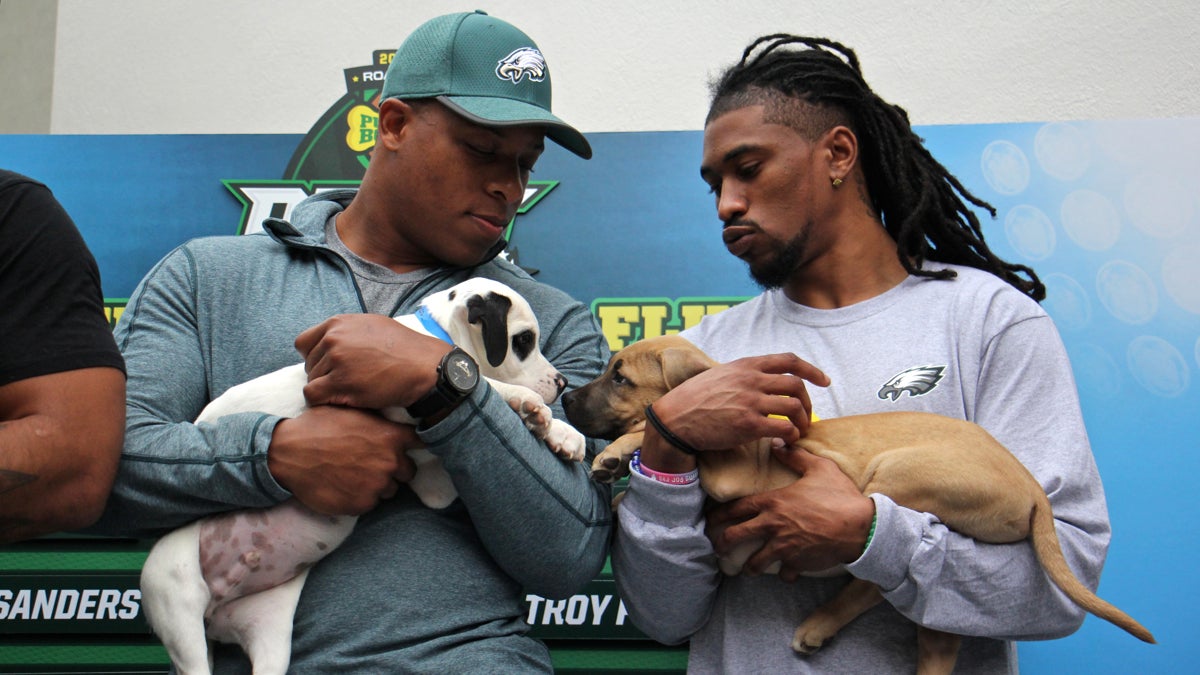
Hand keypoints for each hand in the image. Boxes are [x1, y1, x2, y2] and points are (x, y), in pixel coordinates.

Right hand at [267, 405, 418, 514]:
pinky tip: (343, 486)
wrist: (288, 453)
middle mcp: (390, 461)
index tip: (413, 447)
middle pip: (408, 471)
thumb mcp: (351, 412)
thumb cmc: (316, 427)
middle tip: (372, 464)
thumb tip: (389, 418)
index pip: (421, 443)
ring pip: (389, 489)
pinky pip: (370, 503)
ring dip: (378, 485)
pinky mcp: (362, 504)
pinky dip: (360, 497)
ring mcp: (377, 485)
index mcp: (390, 436)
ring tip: (354, 475)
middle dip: (395, 469)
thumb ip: (376, 420)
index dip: (416, 446)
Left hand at [294, 314, 450, 409]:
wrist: (424, 366)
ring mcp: (336, 360)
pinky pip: (313, 395)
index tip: (329, 366)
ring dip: (326, 389)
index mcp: (338, 323)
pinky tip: (342, 401)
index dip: (314, 357)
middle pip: (308, 364)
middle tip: (346, 382)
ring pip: (311, 381)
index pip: (303, 343)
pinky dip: (323, 401)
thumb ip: (347, 331)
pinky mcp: (341, 383)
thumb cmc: (404, 348)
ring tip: (350, 391)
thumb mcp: (373, 326)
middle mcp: (334, 338)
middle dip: (322, 375)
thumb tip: (330, 340)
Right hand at [640, 353, 828, 471]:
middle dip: (808, 401)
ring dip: (803, 421)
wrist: (676, 418)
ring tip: (798, 431)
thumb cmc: (696, 398)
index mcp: (747, 365)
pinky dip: (791, 436)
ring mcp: (751, 402)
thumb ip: (744, 374)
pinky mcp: (749, 425)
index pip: (789, 360)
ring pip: (794, 407)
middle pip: (796, 385)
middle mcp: (752, 380)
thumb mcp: (721, 374)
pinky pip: (783, 428)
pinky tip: (785, 441)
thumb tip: (763, 379)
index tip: (824, 381)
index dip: (812, 370)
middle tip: (806, 415)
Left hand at [705, 443, 873, 581]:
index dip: (720, 515)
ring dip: (750, 566)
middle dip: (722, 544)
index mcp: (773, 502)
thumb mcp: (818, 468)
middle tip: (718, 548)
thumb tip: (778, 444)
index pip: (737, 509)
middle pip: (736, 536)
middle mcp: (773, 525)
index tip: (710, 520)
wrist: (860, 526)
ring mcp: (784, 547)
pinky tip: (786, 573)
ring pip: (756, 562)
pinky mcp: (797, 562)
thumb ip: (795, 456)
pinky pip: (785, 573)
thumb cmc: (839, 495)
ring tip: (747, 569)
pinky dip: (785, 574)